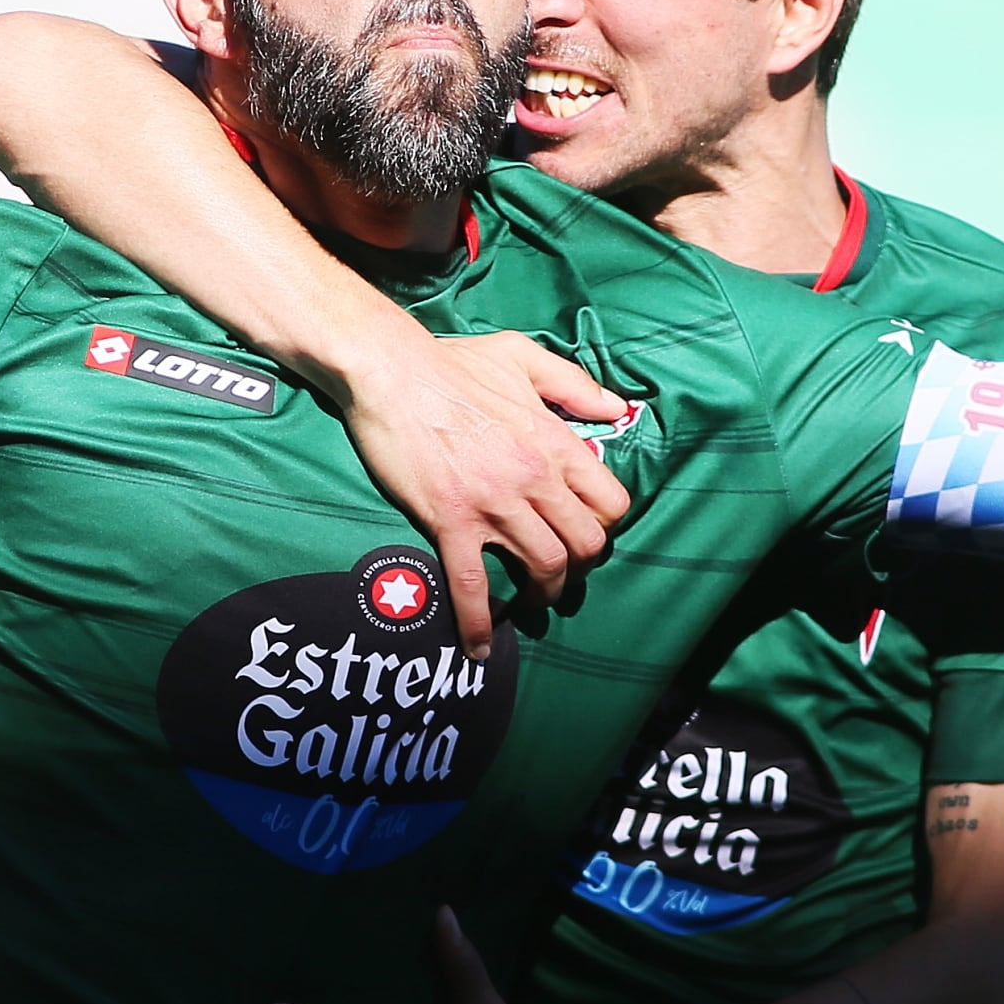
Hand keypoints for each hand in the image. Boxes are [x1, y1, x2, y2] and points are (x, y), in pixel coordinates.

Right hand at [332, 327, 634, 657]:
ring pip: (546, 567)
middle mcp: (534, 476)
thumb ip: (573, 383)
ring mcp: (494, 502)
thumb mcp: (522, 357)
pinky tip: (477, 647)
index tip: (582, 531)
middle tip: (560, 572)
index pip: (611, 503)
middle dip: (579, 567)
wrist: (389, 370)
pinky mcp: (451, 519)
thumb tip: (615, 408)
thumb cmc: (451, 363)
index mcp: (555, 442)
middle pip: (587, 544)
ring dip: (543, 594)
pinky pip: (472, 584)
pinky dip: (479, 622)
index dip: (603, 526)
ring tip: (531, 602)